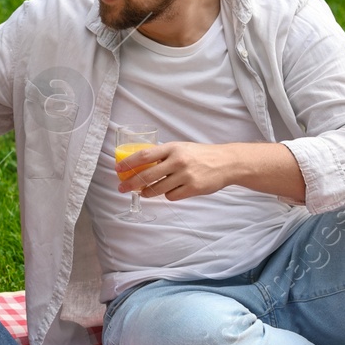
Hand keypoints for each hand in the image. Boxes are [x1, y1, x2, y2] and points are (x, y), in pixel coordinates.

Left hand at [117, 141, 236, 200]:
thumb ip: (163, 155)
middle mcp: (178, 161)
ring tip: (143, 192)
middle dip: (131, 183)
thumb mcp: (181, 148)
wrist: (226, 162)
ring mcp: (186, 176)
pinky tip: (172, 190)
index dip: (129, 163)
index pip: (145, 155)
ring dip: (147, 192)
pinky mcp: (192, 189)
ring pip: (157, 189)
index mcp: (173, 148)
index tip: (118, 169)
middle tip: (122, 188)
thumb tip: (139, 165)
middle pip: (147, 175)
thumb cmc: (200, 155)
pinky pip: (171, 196)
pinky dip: (168, 195)